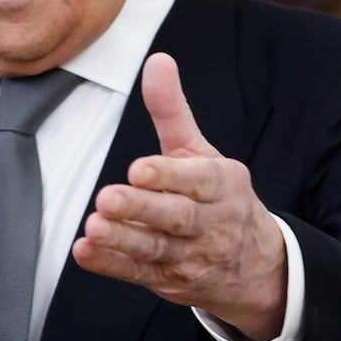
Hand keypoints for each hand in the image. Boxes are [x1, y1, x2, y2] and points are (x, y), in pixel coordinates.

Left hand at [72, 52, 287, 340]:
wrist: (255, 267)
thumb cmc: (218, 198)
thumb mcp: (202, 152)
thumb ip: (173, 111)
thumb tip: (157, 60)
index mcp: (222, 186)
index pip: (198, 181)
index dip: (168, 176)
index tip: (136, 169)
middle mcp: (210, 223)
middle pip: (176, 217)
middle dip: (141, 209)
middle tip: (106, 198)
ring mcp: (189, 256)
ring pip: (155, 249)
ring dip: (122, 240)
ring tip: (93, 227)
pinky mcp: (167, 281)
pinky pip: (138, 274)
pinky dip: (111, 265)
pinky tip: (85, 251)